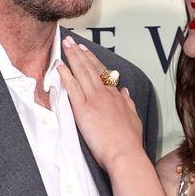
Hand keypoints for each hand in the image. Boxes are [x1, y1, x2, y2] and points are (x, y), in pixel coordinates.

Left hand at [58, 36, 143, 171]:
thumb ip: (128, 104)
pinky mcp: (83, 109)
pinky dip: (65, 75)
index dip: (93, 60)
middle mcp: (105, 94)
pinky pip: (72, 88)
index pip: (103, 73)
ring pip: (82, 73)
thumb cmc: (129, 142)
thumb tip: (125, 92)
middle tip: (72, 41)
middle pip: (91, 68)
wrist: (125, 154)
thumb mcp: (134, 119)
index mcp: (116, 97)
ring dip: (72, 58)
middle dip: (80, 53)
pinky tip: (60, 66)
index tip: (86, 51)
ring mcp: (94, 100)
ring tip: (65, 46)